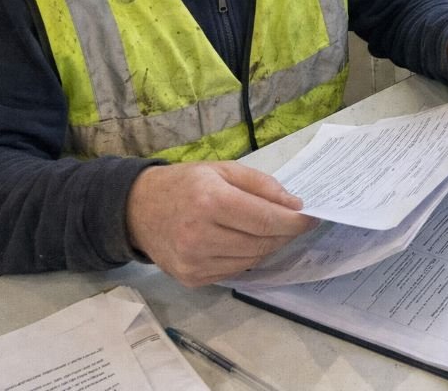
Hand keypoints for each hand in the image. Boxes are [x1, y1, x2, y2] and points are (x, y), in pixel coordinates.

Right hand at [125, 162, 318, 285]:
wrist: (136, 209)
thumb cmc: (185, 184)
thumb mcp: (223, 170)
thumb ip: (262, 185)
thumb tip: (295, 206)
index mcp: (210, 202)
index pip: (266, 219)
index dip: (294, 221)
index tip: (311, 217)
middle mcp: (200, 235)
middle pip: (262, 242)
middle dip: (285, 233)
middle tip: (296, 223)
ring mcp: (195, 262)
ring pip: (252, 259)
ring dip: (268, 246)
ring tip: (270, 230)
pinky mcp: (192, 279)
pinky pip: (235, 271)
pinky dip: (248, 257)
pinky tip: (244, 242)